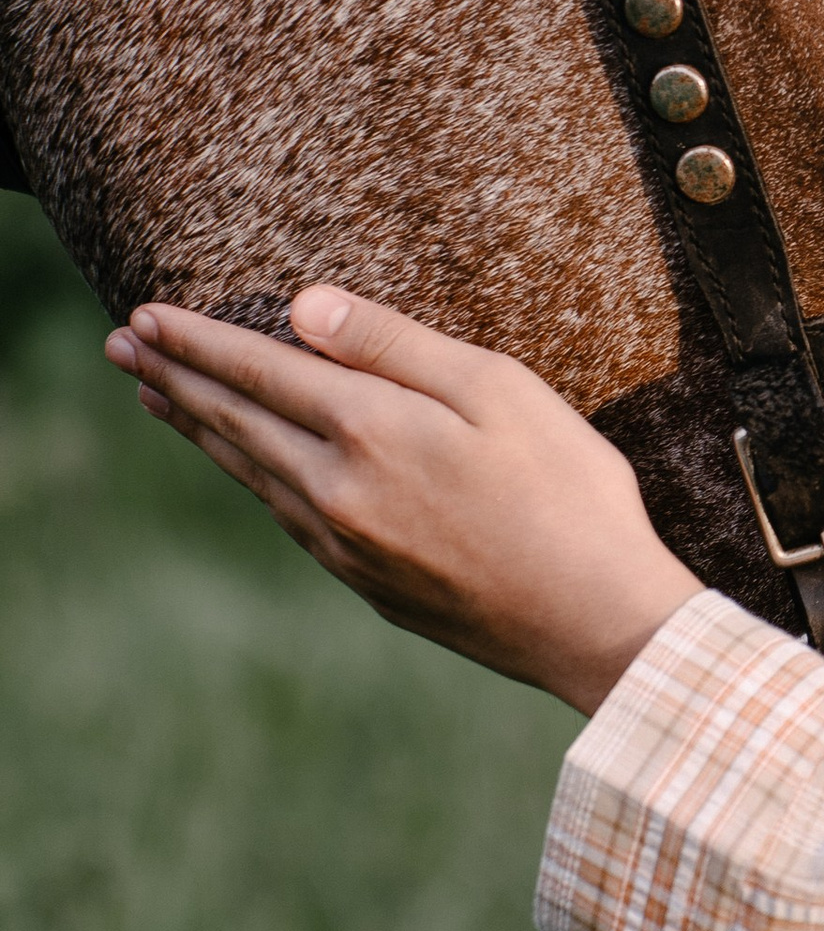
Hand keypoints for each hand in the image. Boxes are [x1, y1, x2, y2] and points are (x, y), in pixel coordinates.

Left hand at [106, 289, 700, 715]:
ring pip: (252, 475)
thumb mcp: (499, 390)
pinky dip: (249, 481)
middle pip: (236, 424)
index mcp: (370, 431)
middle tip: (121, 349)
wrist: (595, 622)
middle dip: (174, 379)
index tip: (144, 317)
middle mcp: (338, 492)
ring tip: (160, 400)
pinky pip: (286, 519)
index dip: (197, 342)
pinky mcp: (368, 586)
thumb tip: (302, 308)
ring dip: (200, 430)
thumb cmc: (568, 493)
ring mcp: (347, 547)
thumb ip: (396, 346)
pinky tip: (248, 470)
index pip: (260, 371)